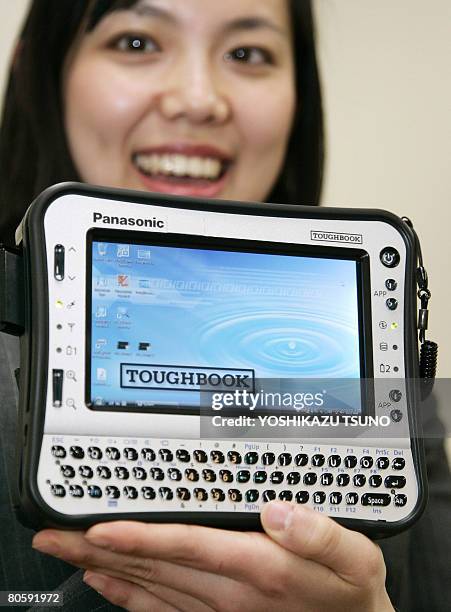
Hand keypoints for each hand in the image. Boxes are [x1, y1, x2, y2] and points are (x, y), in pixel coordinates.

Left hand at [32, 502, 393, 611]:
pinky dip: (128, 597)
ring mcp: (220, 609)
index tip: (99, 526)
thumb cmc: (349, 595)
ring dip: (105, 569)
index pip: (185, 546)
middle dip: (101, 550)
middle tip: (59, 536)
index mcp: (259, 566)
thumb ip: (318, 533)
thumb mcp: (356, 559)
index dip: (138, 536)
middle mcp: (230, 590)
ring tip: (69, 554)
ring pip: (150, 587)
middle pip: (154, 566)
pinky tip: (107, 585)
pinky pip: (162, 609)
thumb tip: (278, 511)